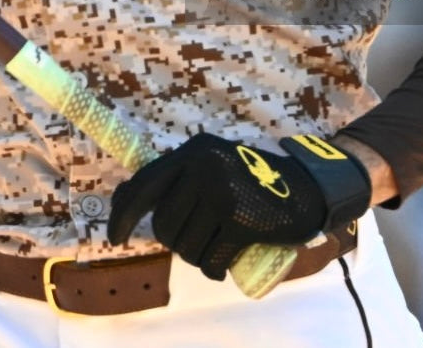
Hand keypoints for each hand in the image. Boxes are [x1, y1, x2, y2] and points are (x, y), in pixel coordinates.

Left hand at [108, 132, 370, 280]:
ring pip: (186, 246)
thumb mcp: (215, 163)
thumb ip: (181, 176)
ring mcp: (220, 193)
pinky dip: (215, 269)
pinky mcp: (239, 221)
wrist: (307, 188)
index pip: (143, 184)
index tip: (115, 237)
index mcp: (192, 151)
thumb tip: (133, 200)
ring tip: (217, 246)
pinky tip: (226, 264)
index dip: (123, 213)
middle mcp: (202, 167)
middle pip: (165, 225)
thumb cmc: (256, 180)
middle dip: (177, 241)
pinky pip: (211, 260)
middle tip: (201, 239)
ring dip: (198, 256)